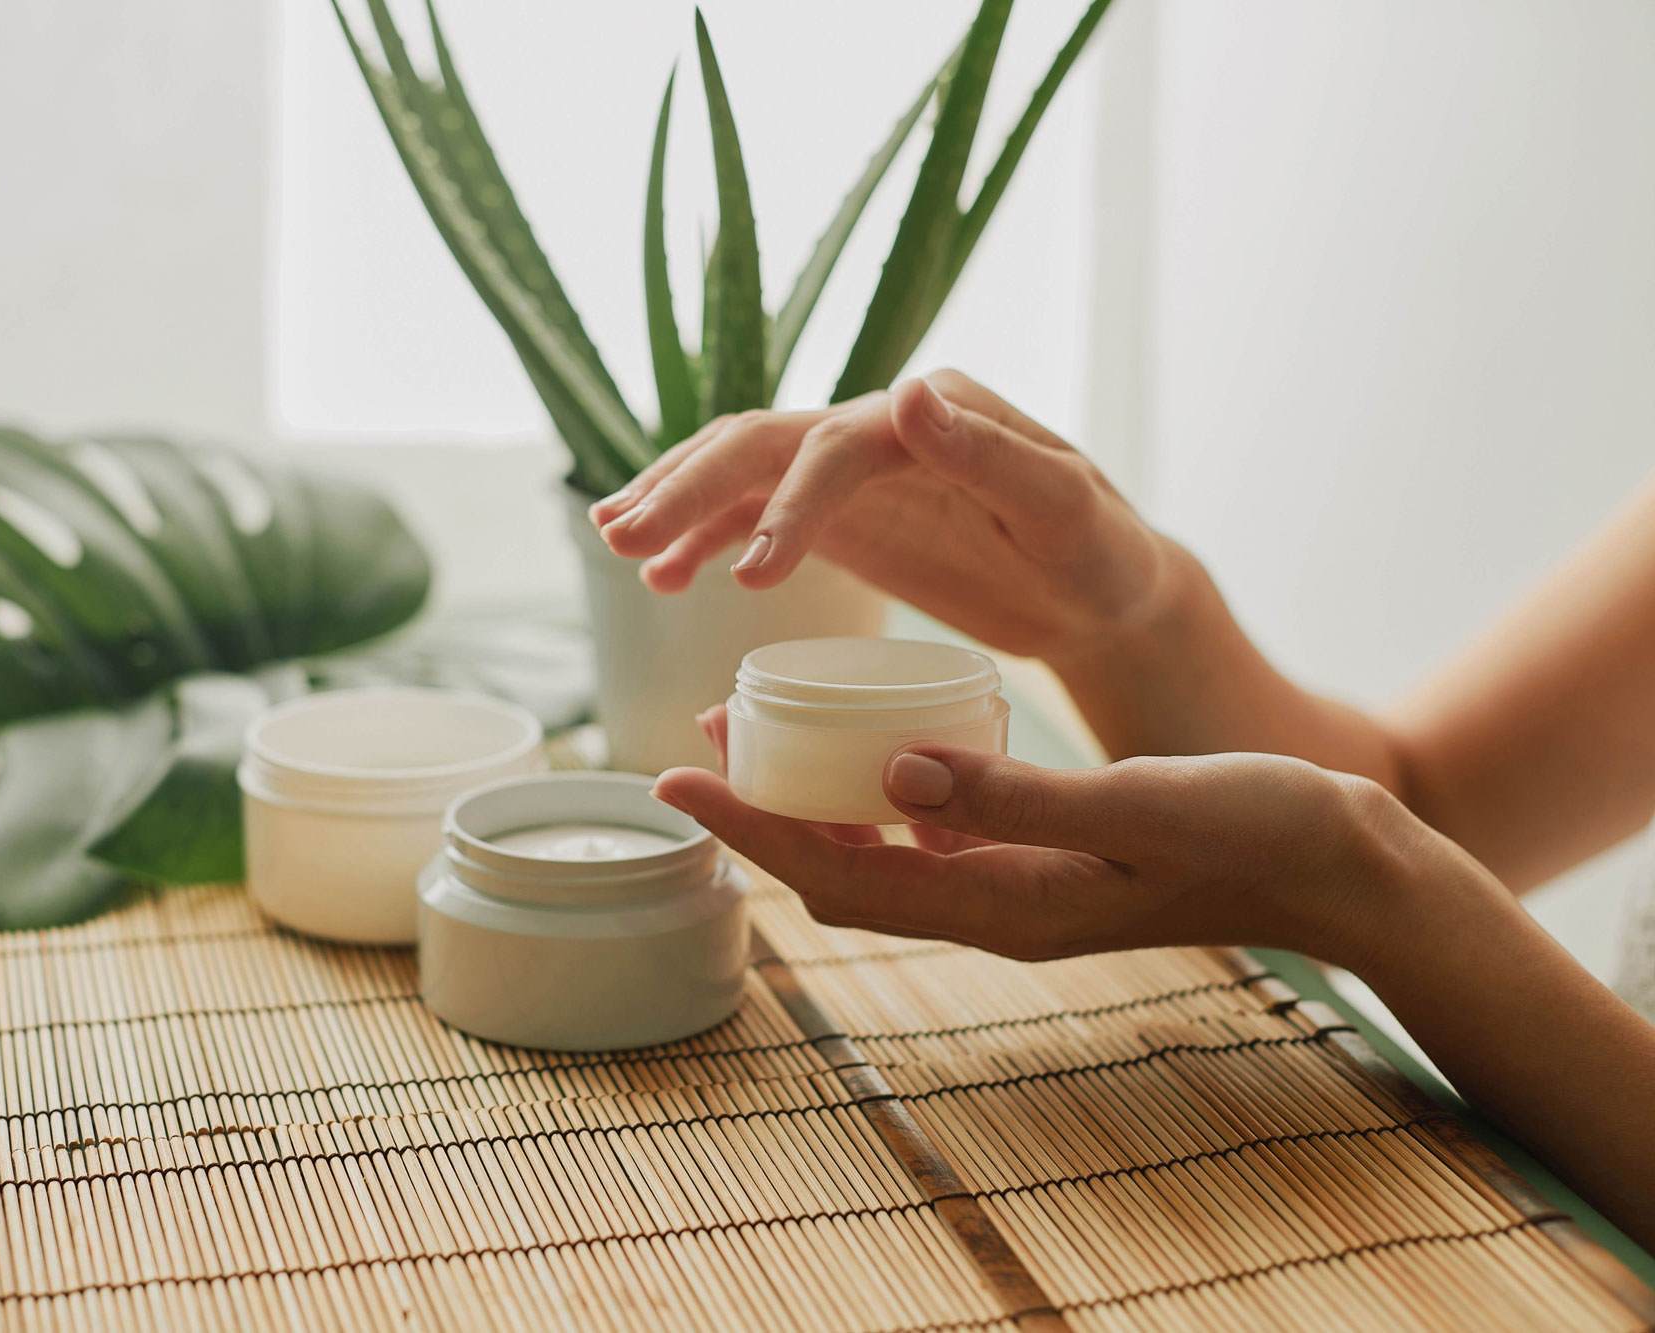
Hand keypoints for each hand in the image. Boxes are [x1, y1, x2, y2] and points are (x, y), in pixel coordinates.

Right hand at [588, 370, 1200, 664]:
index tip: (752, 576)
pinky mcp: (840, 514)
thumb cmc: (1099, 552)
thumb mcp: (1064, 508)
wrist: (1102, 591)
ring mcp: (852, 469)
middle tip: (626, 537)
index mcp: (934, 413)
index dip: (788, 505)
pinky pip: (752, 516)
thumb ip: (990, 452)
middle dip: (689, 487)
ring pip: (740, 471)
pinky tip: (658, 574)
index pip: (836, 444)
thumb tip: (911, 388)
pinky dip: (702, 538)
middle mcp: (880, 426)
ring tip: (615, 541)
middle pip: (761, 442)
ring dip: (675, 502)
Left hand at [654, 744, 1470, 968]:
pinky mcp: (1048, 866)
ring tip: (758, 739)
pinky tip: (871, 751)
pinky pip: (934, 842)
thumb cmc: (1259, 831)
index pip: (840, 878)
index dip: (749, 831)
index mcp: (1009, 905)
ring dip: (812, 809)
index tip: (673, 778)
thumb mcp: (1136, 804)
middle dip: (759, 820)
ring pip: (881, 860)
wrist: (1349, 872)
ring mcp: (1023, 892)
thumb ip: (1013, 796)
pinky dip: (880, 802)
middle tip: (695, 748)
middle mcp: (1000, 910)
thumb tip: (890, 780)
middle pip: (840, 877)